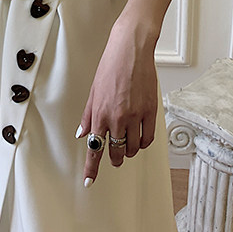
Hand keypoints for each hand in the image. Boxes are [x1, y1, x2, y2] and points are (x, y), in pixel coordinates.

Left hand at [76, 13, 158, 186]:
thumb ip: (88, 115)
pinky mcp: (150, 111)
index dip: (92, 168)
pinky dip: (144, 142)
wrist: (130, 50)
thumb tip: (82, 133)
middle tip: (115, 157)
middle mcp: (117, 118)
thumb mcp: (93, 91)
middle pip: (116, 152)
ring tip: (128, 144)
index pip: (94, 148)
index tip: (90, 181)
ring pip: (134, 148)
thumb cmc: (110, 66)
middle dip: (115, 158)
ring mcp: (135, 116)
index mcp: (100, 114)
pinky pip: (148, 138)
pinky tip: (141, 138)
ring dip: (130, 151)